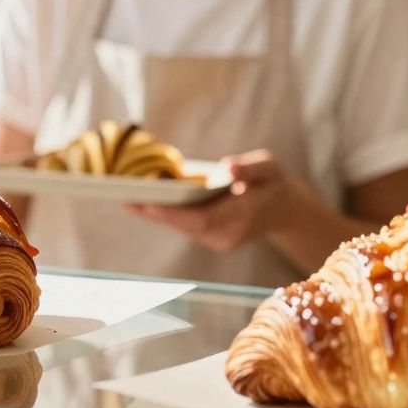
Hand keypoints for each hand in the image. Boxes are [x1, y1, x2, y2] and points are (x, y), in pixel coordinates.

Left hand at [127, 149, 314, 252]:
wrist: (283, 209)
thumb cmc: (273, 183)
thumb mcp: (269, 168)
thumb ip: (251, 168)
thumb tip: (227, 166)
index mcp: (241, 218)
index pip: (201, 220)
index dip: (172, 214)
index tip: (147, 204)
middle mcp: (226, 236)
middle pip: (184, 226)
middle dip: (155, 212)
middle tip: (123, 197)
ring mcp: (218, 240)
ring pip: (181, 227)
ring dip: (155, 213)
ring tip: (127, 196)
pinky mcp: (211, 238)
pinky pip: (184, 225)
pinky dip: (166, 213)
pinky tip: (145, 199)